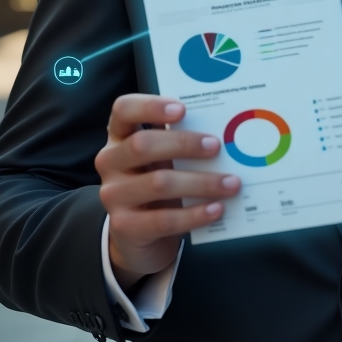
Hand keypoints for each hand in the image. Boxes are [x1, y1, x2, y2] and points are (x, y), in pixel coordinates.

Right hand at [95, 94, 240, 289]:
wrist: (139, 234)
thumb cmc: (157, 180)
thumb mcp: (162, 156)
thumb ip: (178, 138)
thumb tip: (222, 126)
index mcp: (119, 136)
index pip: (124, 110)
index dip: (150, 107)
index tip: (182, 109)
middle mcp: (110, 162)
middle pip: (142, 144)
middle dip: (183, 143)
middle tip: (216, 146)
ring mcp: (114, 195)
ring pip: (158, 183)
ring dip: (201, 182)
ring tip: (231, 183)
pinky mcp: (125, 226)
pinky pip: (164, 219)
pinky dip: (194, 214)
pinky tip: (216, 208)